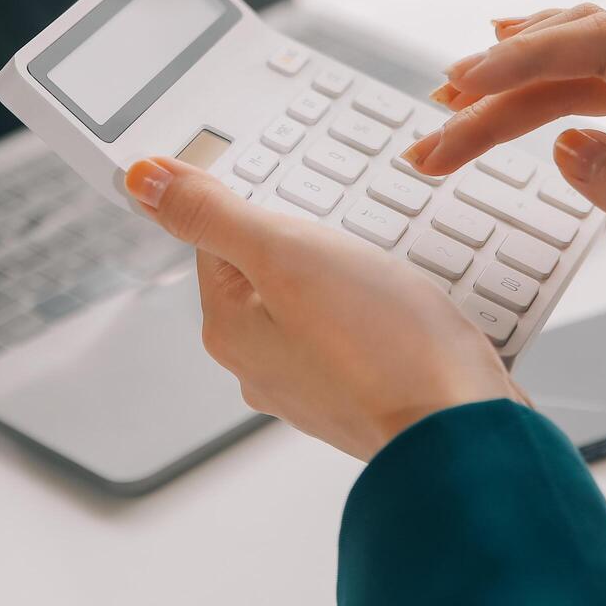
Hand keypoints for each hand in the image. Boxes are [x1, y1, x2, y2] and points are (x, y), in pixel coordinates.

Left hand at [123, 157, 526, 459]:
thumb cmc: (382, 347)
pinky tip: (407, 307)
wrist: (461, 426)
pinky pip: (359, 328)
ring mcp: (312, 382)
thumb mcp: (287, 253)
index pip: (220, 234)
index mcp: (229, 328)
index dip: (265, 202)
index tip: (304, 197)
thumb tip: (143, 179)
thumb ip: (214, 214)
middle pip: (272, 265)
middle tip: (354, 236)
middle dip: (313, 238)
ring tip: (387, 272)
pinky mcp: (362, 390)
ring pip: (319, 296)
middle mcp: (260, 362)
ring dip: (351, 272)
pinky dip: (380, 307)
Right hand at [405, 4, 605, 386]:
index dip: (527, 55)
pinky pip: (598, 77)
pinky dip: (542, 87)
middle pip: (582, 49)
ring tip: (448, 116)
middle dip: (500, 82)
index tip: (463, 88)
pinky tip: (501, 83)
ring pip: (582, 61)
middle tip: (435, 129)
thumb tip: (564, 145)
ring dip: (512, 84)